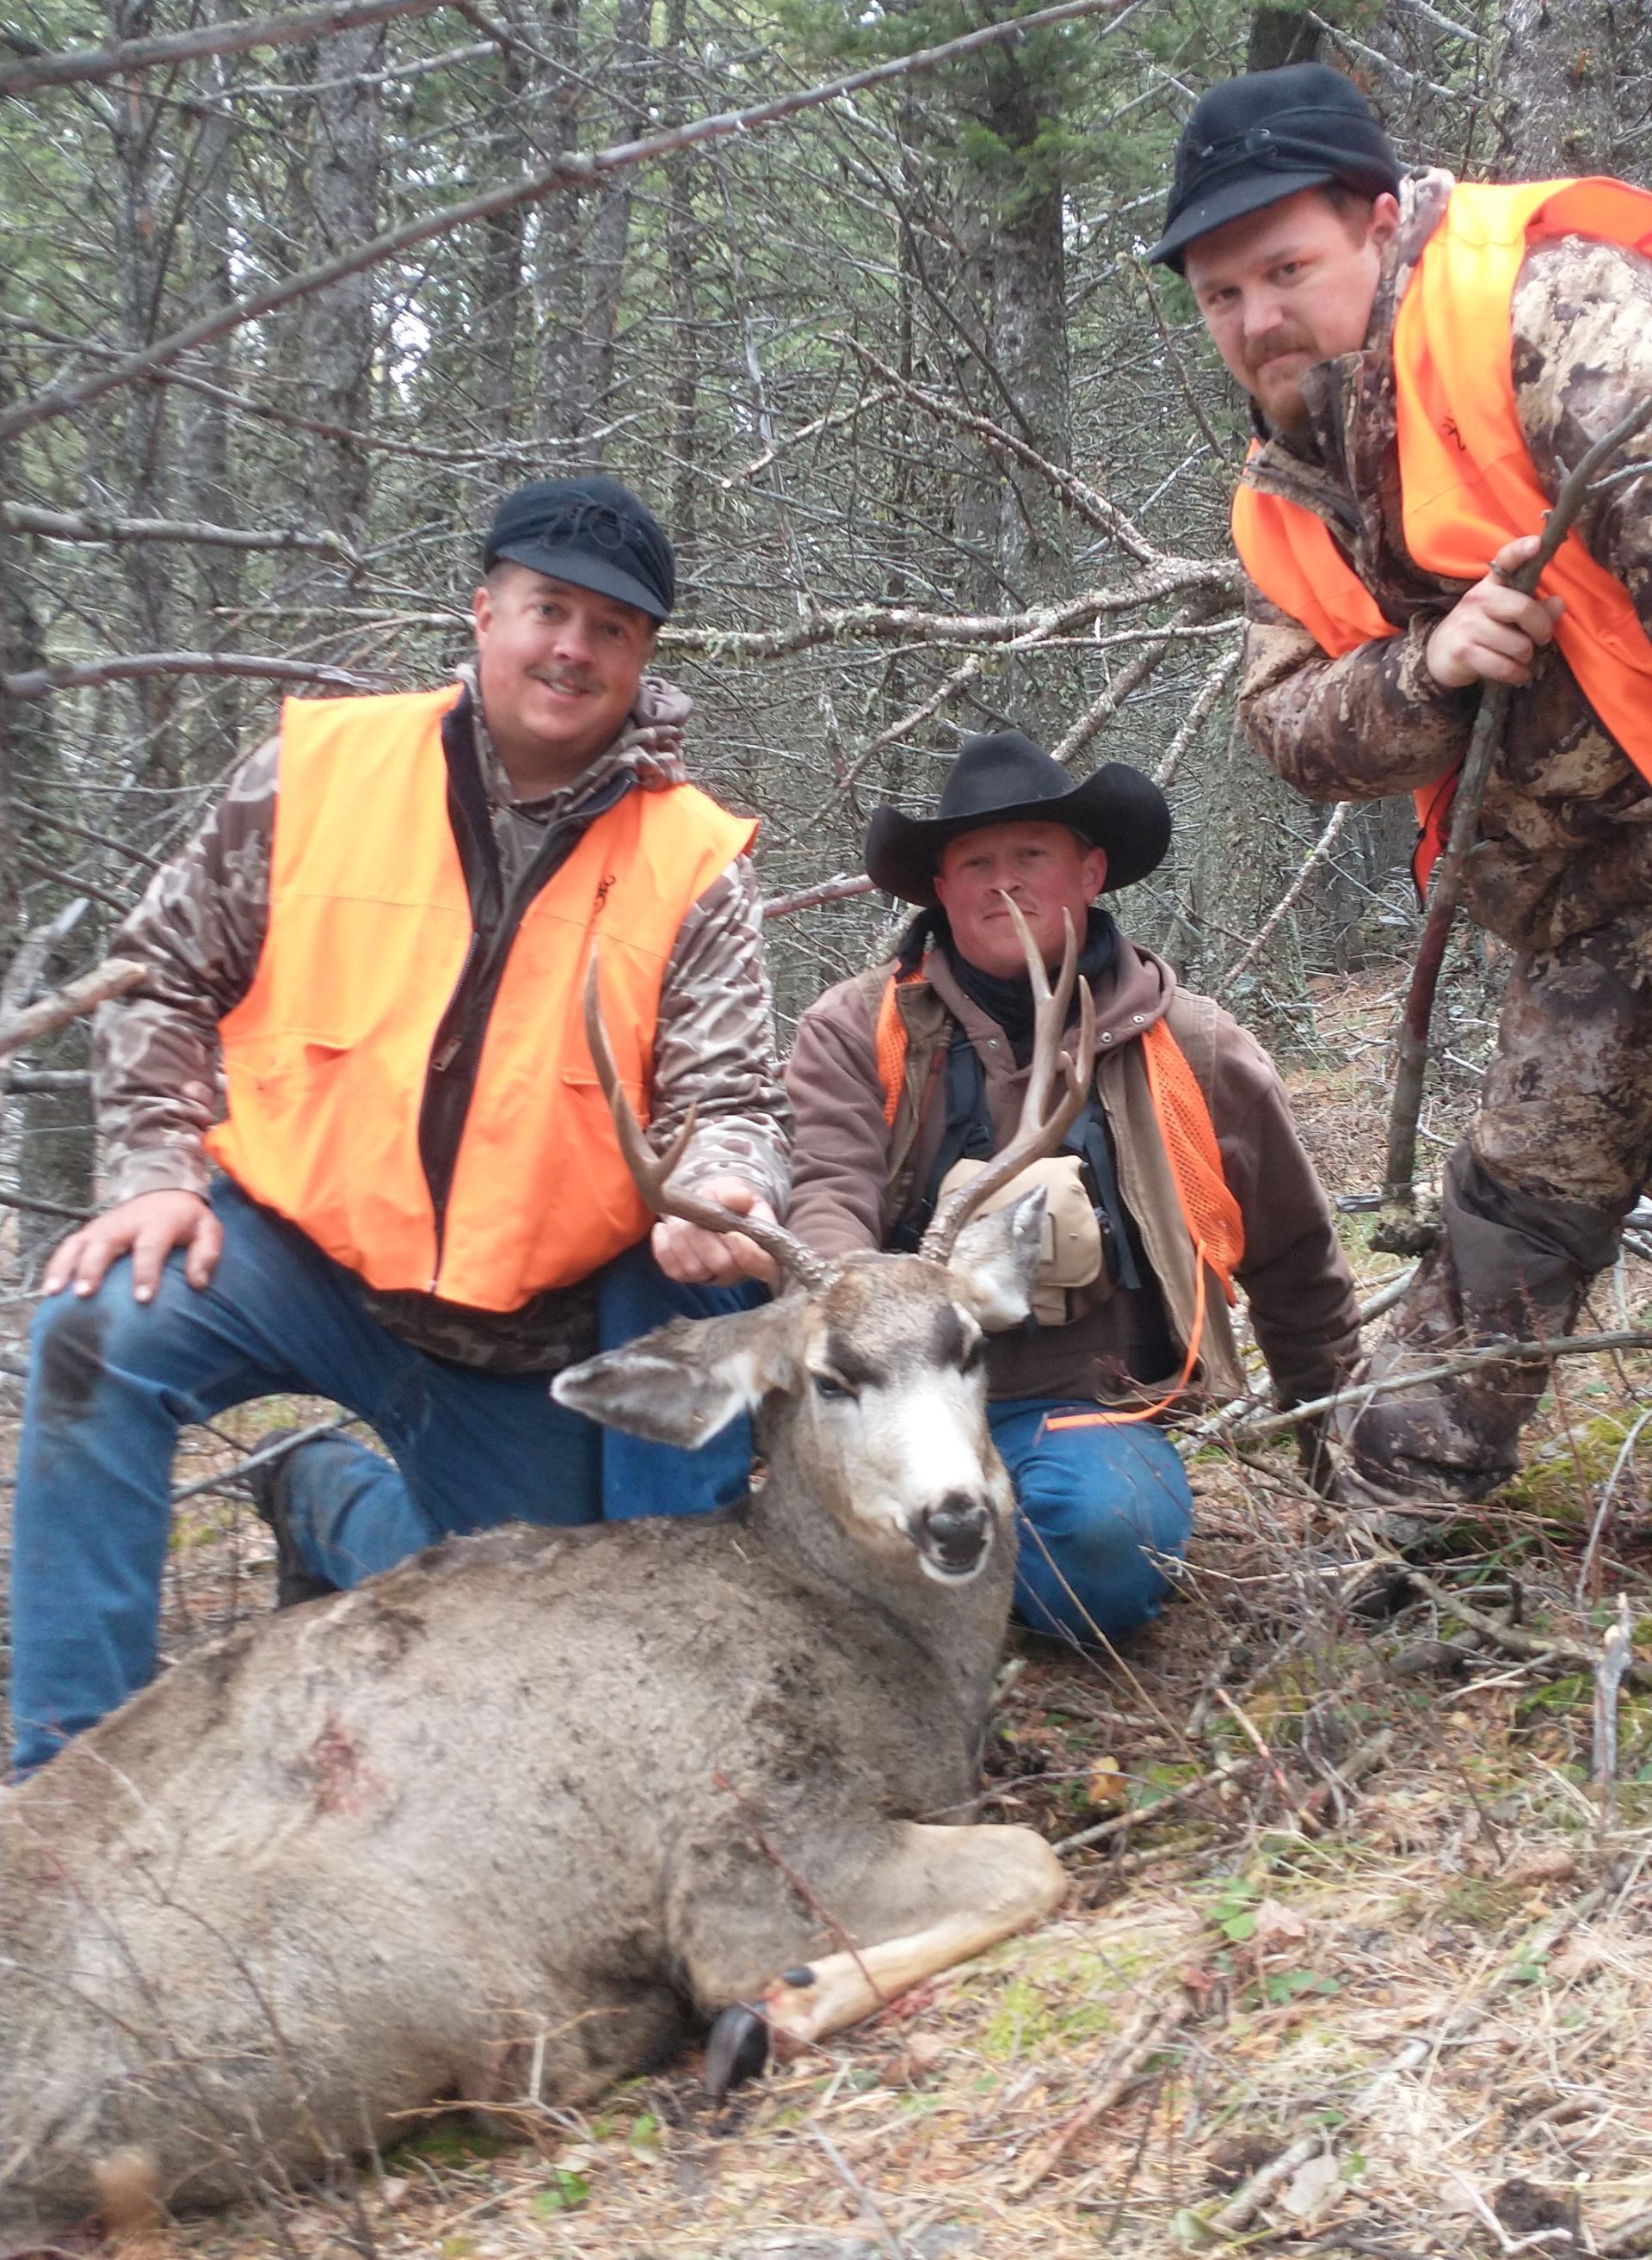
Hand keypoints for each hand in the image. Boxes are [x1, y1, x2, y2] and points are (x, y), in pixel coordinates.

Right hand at [41, 1189, 222, 1303]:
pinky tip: (48, 1290)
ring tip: (54, 1293)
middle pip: (105, 1244)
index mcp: (158, 1222)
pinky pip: (68, 1247)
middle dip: (94, 1269)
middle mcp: (125, 1223)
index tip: (142, 1299)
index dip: (146, 1273)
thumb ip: (206, 1254)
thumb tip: (198, 1284)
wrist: (164, 1188)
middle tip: (85, 1294)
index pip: (150, 1247)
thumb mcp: (207, 1230)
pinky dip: (56, 1266)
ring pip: (78, 1244)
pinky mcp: (89, 1231)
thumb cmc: (187, 1219)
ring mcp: (103, 1226)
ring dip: (65, 1267)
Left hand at [652, 1177, 779, 1288]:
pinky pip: (671, 1268)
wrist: (705, 1206)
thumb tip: (741, 1196)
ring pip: (693, 1268)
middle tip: (698, 1215)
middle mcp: (739, 1272)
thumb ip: (739, 1195)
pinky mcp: (686, 1277)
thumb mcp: (736, 1192)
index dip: (748, 1255)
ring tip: (682, 1219)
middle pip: (721, 1264)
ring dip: (682, 1238)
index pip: (763, 1266)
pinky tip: (665, 1228)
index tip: (732, 1234)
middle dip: (704, 1236)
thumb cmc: (728, 1201)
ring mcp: (711, 1278)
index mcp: (762, 1252)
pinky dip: (664, 1246)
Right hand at [1425, 533, 1563, 690]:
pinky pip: (1505, 667)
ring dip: (1526, 658)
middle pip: (1523, 609)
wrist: (1439, 654)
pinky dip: (1517, 674)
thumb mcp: (1505, 615)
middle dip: (1541, 630)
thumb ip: (1535, 608)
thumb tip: (1559, 604)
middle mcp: (1477, 600)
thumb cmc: (1481, 630)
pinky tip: (1516, 674)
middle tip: (1540, 639)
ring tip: (1519, 659)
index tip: (1538, 543)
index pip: (1504, 561)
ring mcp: (1468, 626)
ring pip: (1518, 645)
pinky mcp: (1464, 651)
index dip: (1520, 551)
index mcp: (1490, 585)